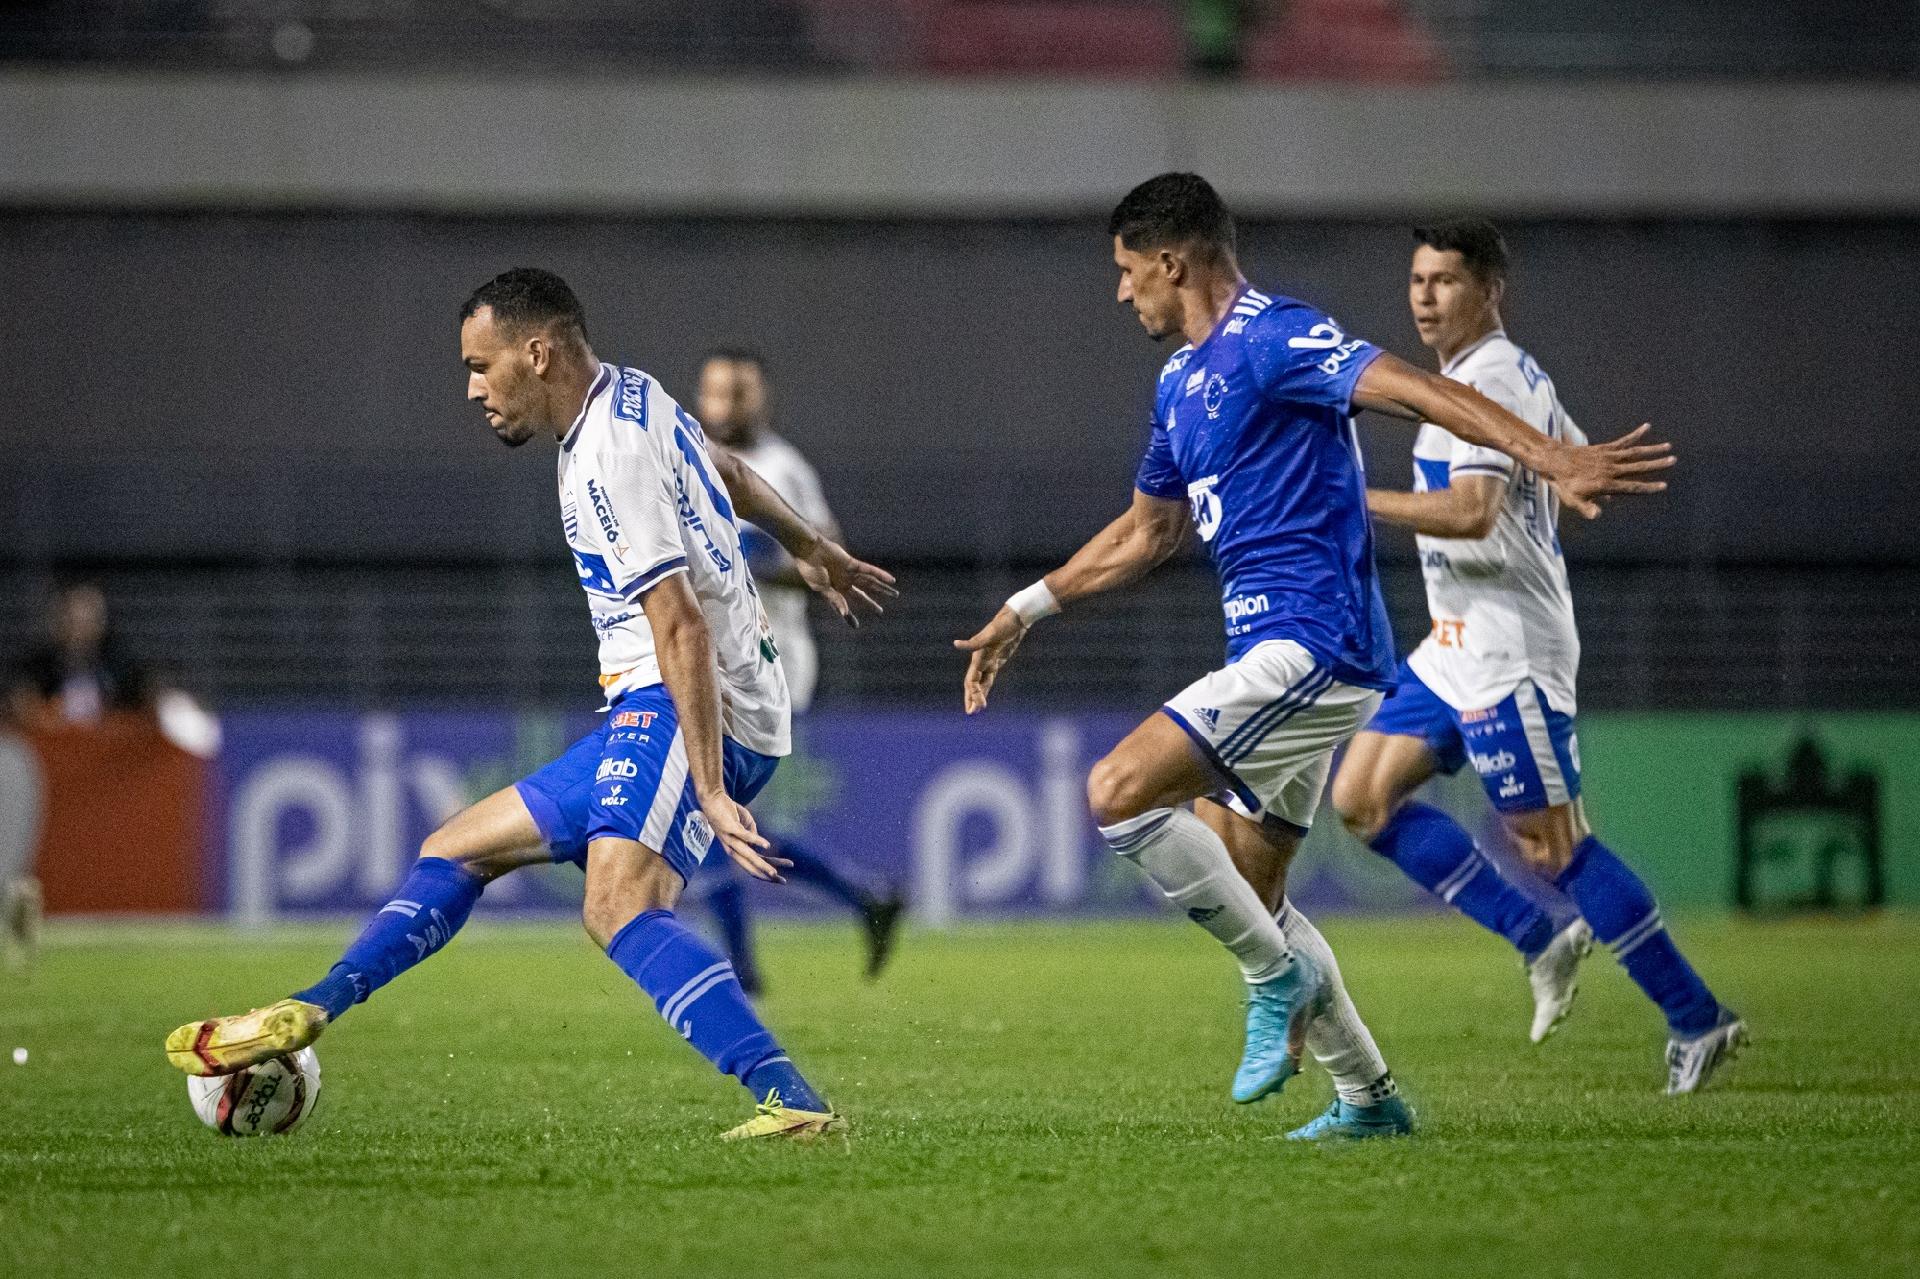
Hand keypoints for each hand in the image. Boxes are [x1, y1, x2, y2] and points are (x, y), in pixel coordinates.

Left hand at [700, 793, 790, 882]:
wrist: (711, 798)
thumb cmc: (727, 810)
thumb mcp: (744, 822)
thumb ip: (753, 833)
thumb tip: (760, 843)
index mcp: (734, 847)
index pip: (750, 864)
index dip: (764, 870)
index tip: (778, 876)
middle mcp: (731, 846)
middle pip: (749, 865)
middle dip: (765, 874)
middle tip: (781, 881)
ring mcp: (729, 838)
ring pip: (747, 855)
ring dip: (761, 864)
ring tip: (773, 872)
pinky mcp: (730, 827)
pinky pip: (745, 836)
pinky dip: (757, 841)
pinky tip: (767, 846)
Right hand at [795, 538, 898, 627]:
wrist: (808, 551)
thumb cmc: (810, 571)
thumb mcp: (822, 589)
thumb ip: (835, 599)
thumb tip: (844, 613)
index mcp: (833, 591)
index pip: (844, 605)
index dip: (849, 616)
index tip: (856, 626)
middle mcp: (843, 582)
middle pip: (861, 594)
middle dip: (870, 603)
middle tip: (880, 612)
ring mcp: (849, 573)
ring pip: (870, 582)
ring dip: (883, 588)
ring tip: (895, 594)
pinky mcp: (852, 563)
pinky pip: (870, 570)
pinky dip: (881, 575)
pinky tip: (891, 580)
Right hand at [952, 606, 1027, 714]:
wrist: (1014, 618)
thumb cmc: (1002, 625)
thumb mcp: (990, 634)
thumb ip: (973, 642)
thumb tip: (955, 644)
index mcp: (978, 658)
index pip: (972, 681)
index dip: (972, 694)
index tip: (977, 707)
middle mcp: (981, 661)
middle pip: (974, 684)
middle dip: (972, 699)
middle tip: (971, 714)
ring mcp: (988, 661)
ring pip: (981, 683)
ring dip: (978, 696)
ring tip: (976, 710)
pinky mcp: (997, 660)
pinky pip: (989, 678)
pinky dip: (986, 688)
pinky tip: (983, 695)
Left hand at [1543, 424, 1675, 518]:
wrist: (1553, 462)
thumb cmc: (1564, 484)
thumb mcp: (1573, 501)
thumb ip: (1587, 508)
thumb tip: (1598, 515)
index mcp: (1606, 484)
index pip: (1631, 487)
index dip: (1648, 487)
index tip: (1663, 485)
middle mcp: (1610, 469)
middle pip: (1638, 467)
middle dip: (1656, 464)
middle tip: (1673, 460)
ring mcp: (1608, 457)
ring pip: (1634, 453)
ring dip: (1651, 449)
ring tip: (1668, 446)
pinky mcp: (1605, 448)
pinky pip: (1623, 441)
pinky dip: (1635, 434)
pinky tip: (1647, 427)